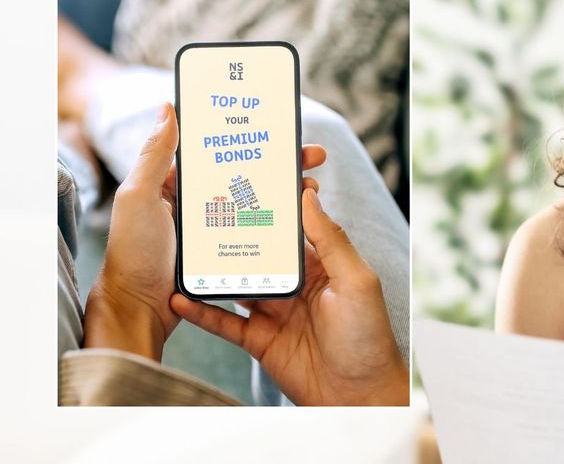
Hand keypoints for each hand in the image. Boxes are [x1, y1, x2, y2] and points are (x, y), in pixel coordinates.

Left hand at [84, 102, 331, 360]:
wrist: (140, 309)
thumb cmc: (134, 252)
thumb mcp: (138, 197)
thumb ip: (154, 155)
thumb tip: (168, 109)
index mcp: (178, 184)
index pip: (222, 153)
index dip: (253, 139)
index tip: (281, 129)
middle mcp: (200, 203)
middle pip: (250, 175)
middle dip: (284, 163)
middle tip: (314, 156)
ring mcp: (216, 230)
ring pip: (260, 203)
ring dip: (288, 193)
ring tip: (312, 186)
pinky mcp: (228, 254)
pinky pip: (259, 233)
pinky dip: (281, 224)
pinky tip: (300, 219)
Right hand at [170, 187, 407, 405]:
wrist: (359, 396)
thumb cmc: (368, 338)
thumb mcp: (356, 282)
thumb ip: (331, 240)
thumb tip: (309, 198)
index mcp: (322, 266)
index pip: (293, 229)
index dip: (274, 207)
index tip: (248, 180)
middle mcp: (296, 285)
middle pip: (258, 253)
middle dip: (234, 233)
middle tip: (203, 209)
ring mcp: (275, 312)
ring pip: (236, 284)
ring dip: (212, 269)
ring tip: (183, 250)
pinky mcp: (259, 340)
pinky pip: (224, 321)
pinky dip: (202, 310)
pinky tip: (181, 297)